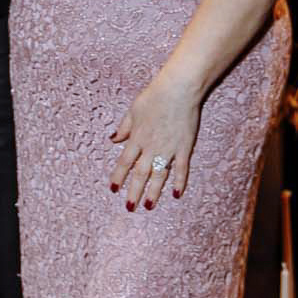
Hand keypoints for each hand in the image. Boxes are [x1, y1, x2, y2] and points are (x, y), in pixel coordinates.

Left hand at [108, 75, 200, 210]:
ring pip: (159, 175)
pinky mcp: (184, 147)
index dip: (118, 176)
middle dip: (134, 191)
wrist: (177, 90)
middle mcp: (151, 147)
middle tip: (129, 207)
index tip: (113, 189)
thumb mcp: (133, 110)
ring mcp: (168, 149)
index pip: (124, 162)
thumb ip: (124, 127)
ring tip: (149, 206)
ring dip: (154, 191)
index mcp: (137, 138)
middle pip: (140, 173)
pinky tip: (177, 194)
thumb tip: (113, 139)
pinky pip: (181, 168)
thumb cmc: (154, 97)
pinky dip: (179, 182)